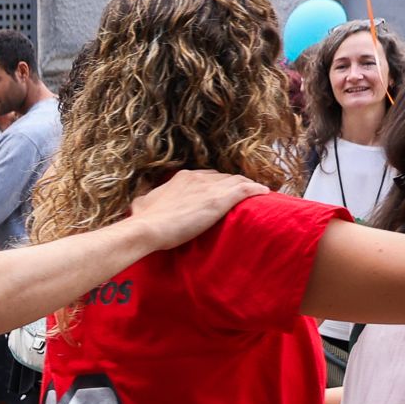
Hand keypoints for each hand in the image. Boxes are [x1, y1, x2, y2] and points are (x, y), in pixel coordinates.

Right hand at [124, 169, 261, 247]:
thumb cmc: (143, 219)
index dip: (215, 183)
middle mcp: (198, 178)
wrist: (148, 228)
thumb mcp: (142, 202)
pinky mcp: (220, 200)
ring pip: (237, 181)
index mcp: (182, 177)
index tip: (220, 191)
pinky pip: (245, 189)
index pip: (206, 176)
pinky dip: (256, 189)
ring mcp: (210, 188)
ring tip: (256, 192)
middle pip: (223, 177)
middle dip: (232, 184)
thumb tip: (139, 203)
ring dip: (247, 186)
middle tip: (240, 194)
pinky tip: (265, 192)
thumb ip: (147, 199)